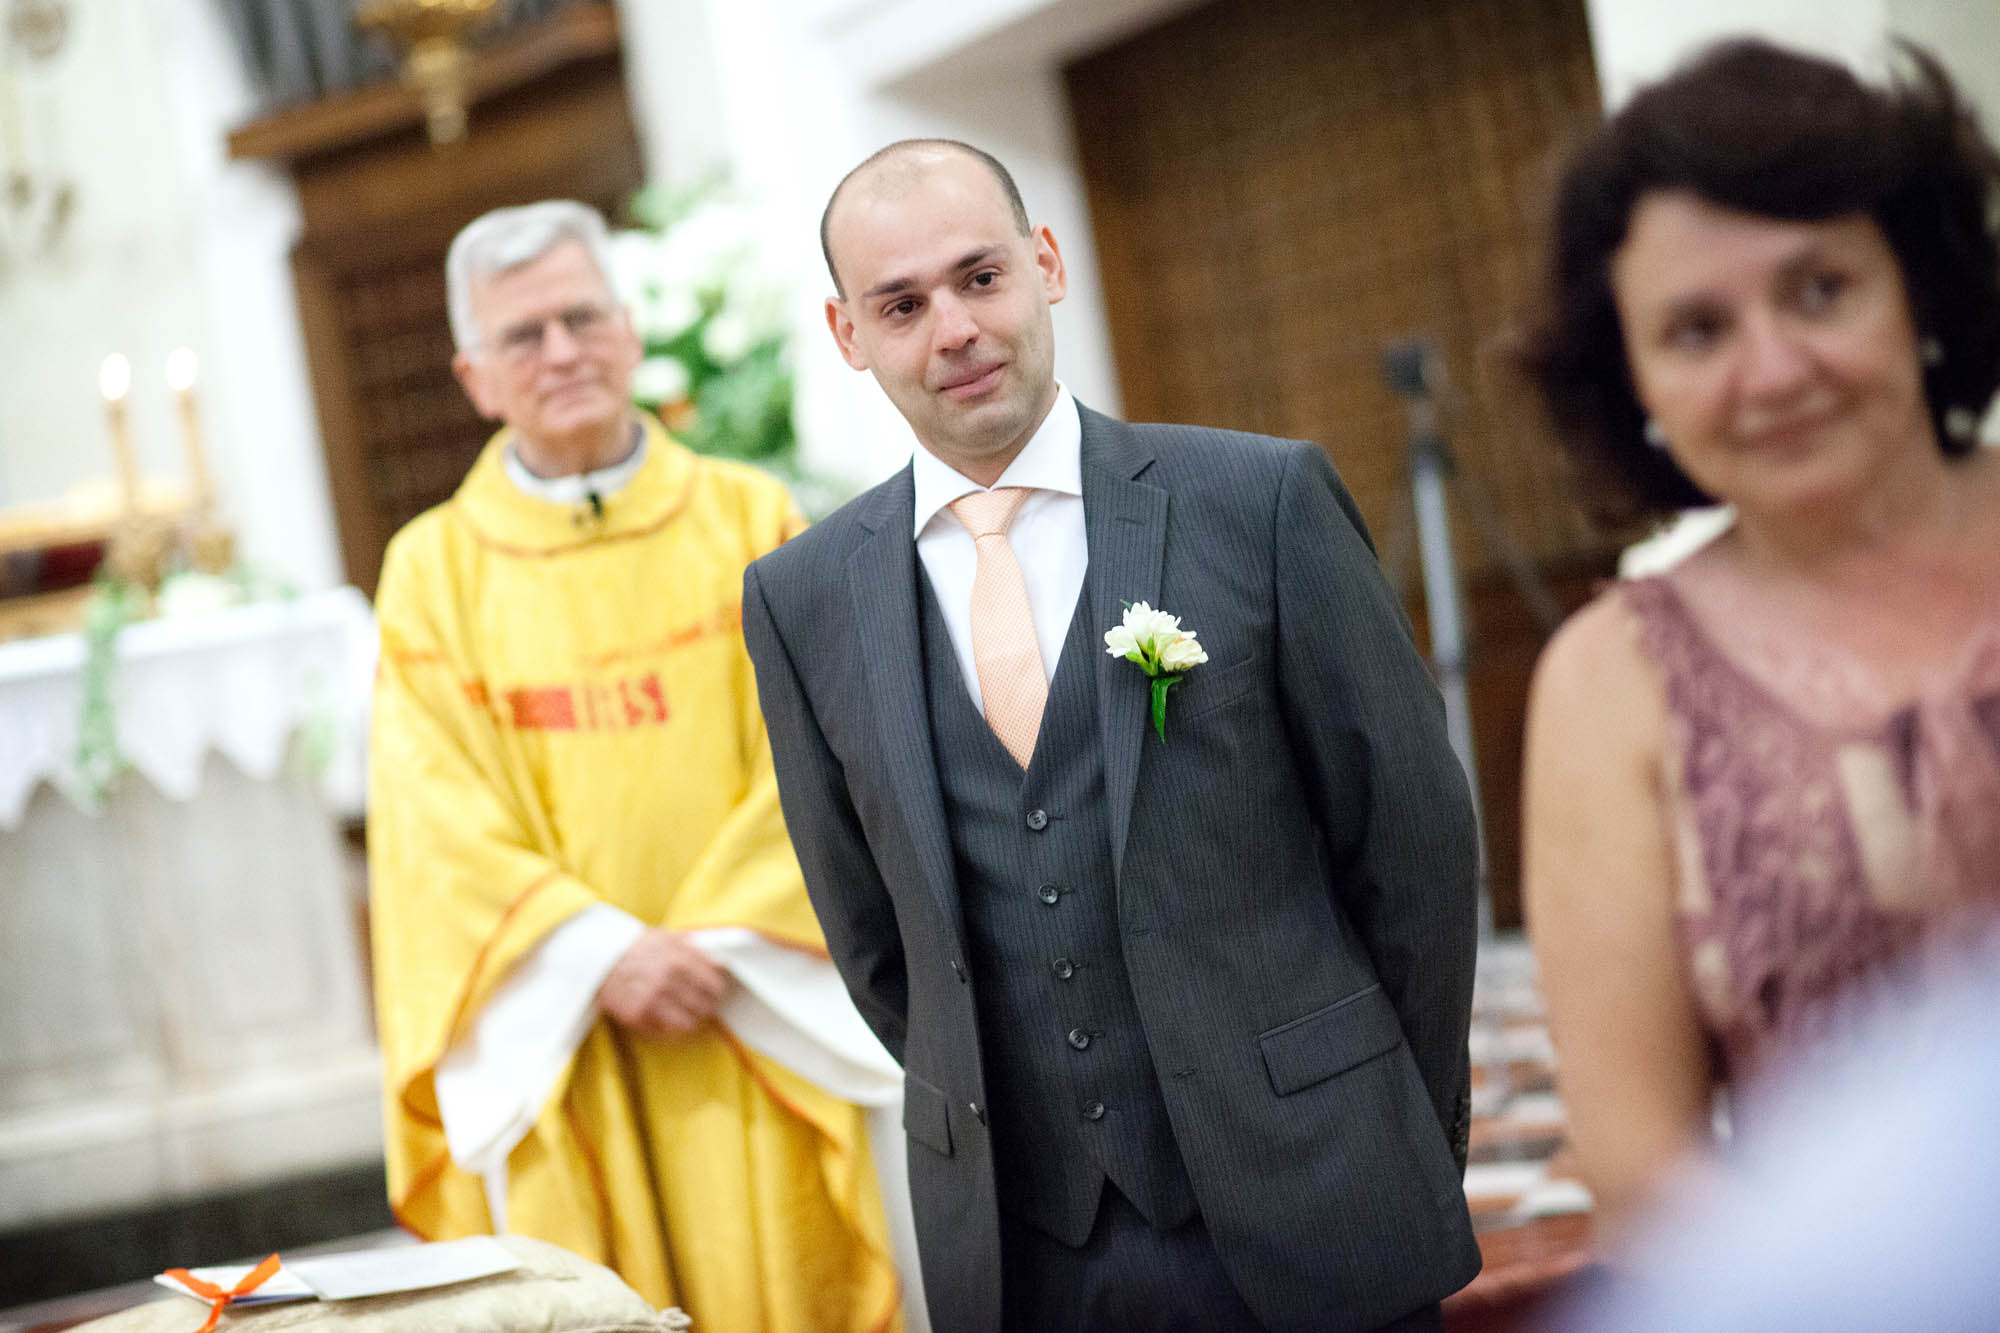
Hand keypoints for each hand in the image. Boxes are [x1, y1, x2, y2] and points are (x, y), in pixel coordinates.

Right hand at [594, 928, 729, 1038]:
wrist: (597, 957)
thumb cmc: (635, 946)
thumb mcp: (666, 937)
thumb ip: (695, 950)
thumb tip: (722, 964)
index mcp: (678, 959)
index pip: (714, 985)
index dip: (717, 991)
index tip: (714, 992)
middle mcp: (667, 981)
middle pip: (705, 1007)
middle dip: (707, 1007)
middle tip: (702, 1005)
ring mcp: (651, 1001)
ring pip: (689, 1024)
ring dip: (692, 1021)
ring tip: (687, 1015)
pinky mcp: (636, 1016)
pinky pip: (666, 1033)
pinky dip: (670, 1029)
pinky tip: (667, 1018)